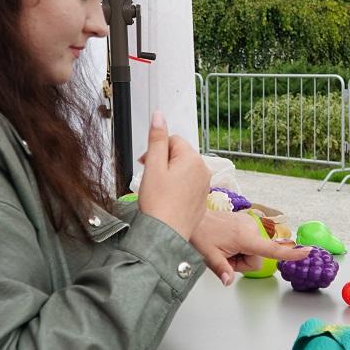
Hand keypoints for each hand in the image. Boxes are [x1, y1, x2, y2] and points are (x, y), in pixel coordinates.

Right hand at [136, 111, 208, 240]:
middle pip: (179, 153)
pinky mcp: (202, 198)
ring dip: (169, 173)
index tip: (145, 164)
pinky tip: (167, 198)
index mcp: (192, 159)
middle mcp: (203, 170)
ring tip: (158, 189)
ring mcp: (204, 185)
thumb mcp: (153, 166)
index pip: (173, 140)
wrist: (165, 234)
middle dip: (163, 161)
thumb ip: (156, 138)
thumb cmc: (158, 203)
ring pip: (183, 169)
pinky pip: (188, 184)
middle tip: (151, 178)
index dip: (156, 149)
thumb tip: (159, 115)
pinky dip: (177, 187)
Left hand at [190, 210, 309, 285]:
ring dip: (241, 254)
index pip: (272, 250)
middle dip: (243, 262)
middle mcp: (251, 228)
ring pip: (255, 250)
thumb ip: (221, 270)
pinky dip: (241, 246)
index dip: (290, 254)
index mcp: (244, 237)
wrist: (195, 216)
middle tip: (225, 257)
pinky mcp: (246, 222)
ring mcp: (249, 224)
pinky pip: (250, 242)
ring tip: (224, 248)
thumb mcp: (208, 256)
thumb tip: (228, 282)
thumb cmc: (200, 234)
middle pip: (259, 257)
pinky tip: (227, 242)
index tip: (307, 252)